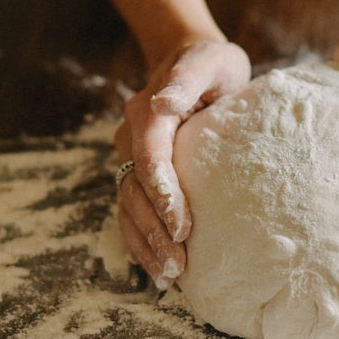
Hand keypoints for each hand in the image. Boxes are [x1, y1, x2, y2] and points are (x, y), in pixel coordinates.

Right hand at [114, 40, 250, 288]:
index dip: (162, 193)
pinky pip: (132, 212)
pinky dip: (142, 243)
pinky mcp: (138, 175)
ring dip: (145, 244)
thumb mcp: (207, 62)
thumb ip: (187, 79)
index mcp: (148, 112)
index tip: (182, 225)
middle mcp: (131, 137)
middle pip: (134, 190)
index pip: (149, 156)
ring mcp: (130, 158)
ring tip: (169, 277)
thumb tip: (162, 101)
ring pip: (128, 207)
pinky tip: (159, 271)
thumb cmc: (210, 65)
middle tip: (179, 265)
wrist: (191, 63)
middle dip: (154, 230)